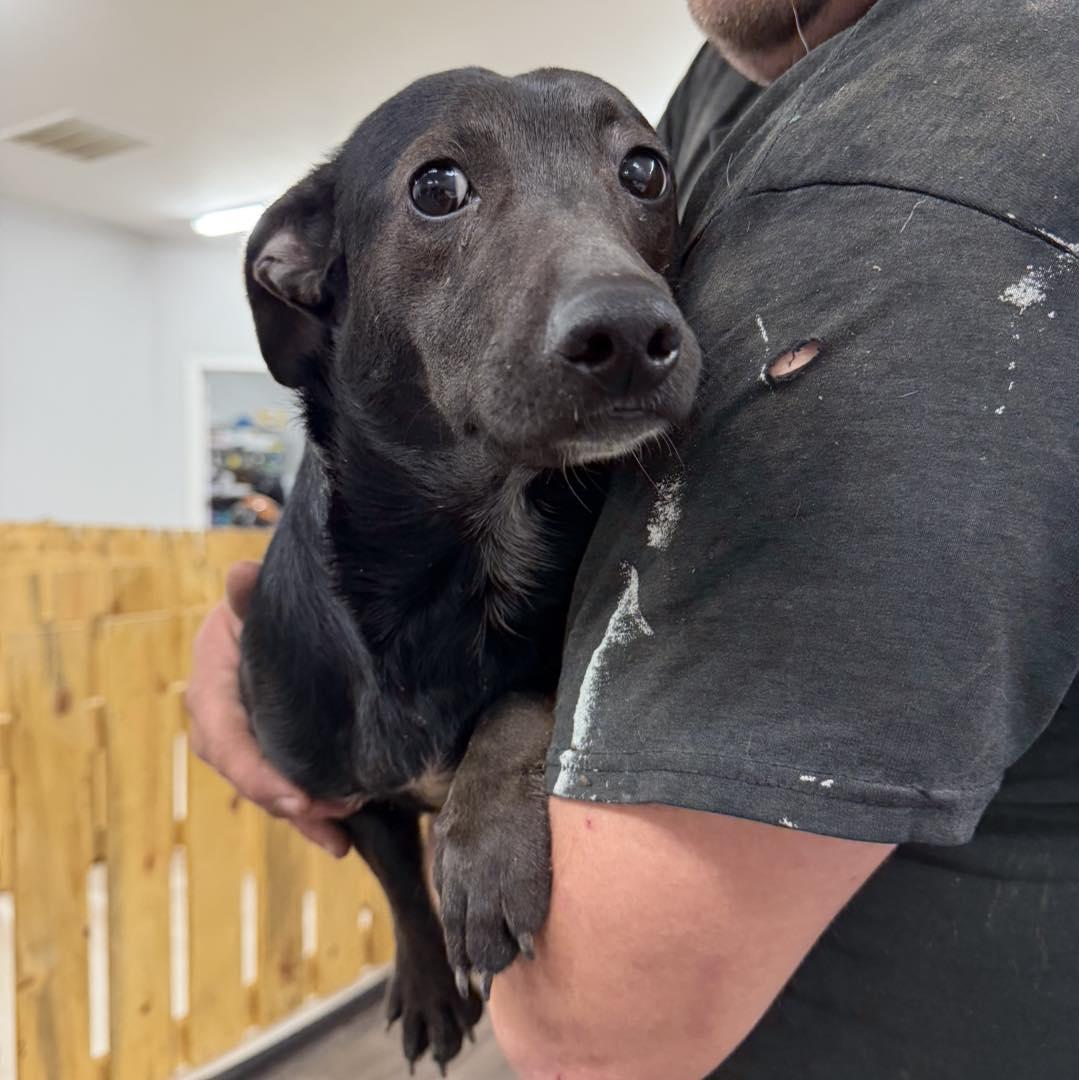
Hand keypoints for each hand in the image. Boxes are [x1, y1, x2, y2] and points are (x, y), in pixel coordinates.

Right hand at [184, 560, 354, 856]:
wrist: (286, 615)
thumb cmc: (267, 603)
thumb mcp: (256, 597)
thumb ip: (249, 595)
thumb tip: (239, 574)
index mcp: (213, 683)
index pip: (223, 736)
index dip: (254, 772)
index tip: (294, 797)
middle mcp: (224, 719)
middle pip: (245, 771)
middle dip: (284, 799)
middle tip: (332, 812)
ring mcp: (252, 739)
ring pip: (270, 787)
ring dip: (303, 815)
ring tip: (339, 833)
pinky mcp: (279, 752)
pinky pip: (290, 789)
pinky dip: (312, 818)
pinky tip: (339, 843)